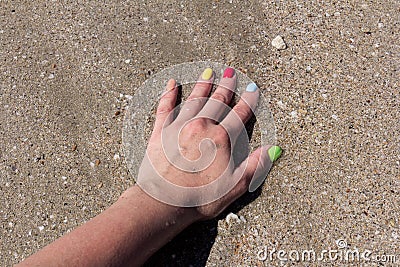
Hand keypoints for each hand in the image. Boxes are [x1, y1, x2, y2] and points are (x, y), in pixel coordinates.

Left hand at [136, 67, 281, 219]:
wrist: (163, 202)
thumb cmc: (199, 198)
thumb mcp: (234, 187)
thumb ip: (254, 166)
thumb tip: (273, 149)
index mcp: (221, 138)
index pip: (239, 114)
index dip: (248, 101)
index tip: (253, 89)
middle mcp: (201, 126)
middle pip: (217, 101)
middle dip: (226, 86)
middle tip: (231, 72)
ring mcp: (179, 126)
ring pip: (194, 99)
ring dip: (203, 85)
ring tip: (209, 72)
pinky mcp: (161, 131)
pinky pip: (165, 106)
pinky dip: (168, 94)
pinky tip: (172, 84)